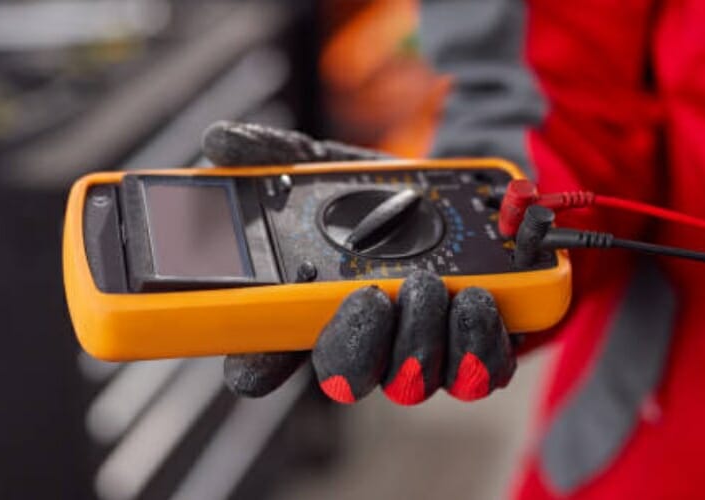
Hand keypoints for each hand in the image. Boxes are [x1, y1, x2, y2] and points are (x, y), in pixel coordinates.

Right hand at [204, 121, 518, 404]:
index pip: (262, 359)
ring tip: (437, 286)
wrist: (459, 198)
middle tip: (371, 295)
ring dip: (423, 336)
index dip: (254, 368)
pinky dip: (483, 336)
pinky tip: (478, 298)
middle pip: (344, 378)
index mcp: (307, 311)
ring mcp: (417, 355)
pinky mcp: (475, 352)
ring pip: (412, 380)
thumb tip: (221, 140)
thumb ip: (276, 156)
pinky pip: (479, 370)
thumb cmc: (379, 196)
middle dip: (357, 345)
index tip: (254, 362)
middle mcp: (360, 344)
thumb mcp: (327, 167)